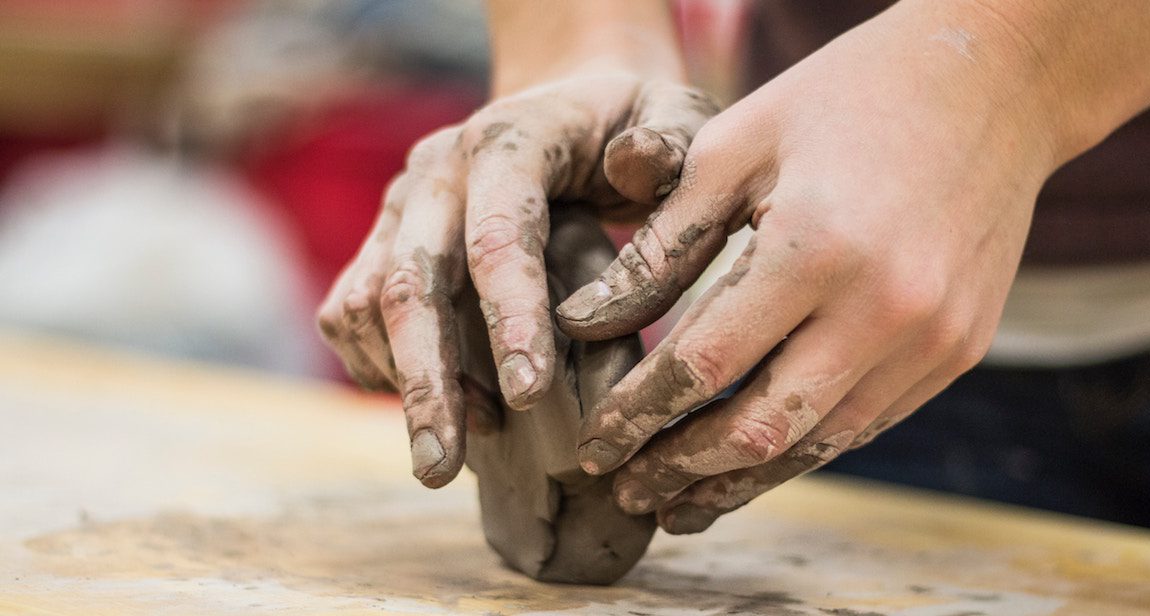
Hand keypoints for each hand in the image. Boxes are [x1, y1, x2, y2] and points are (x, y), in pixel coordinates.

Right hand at [317, 70, 717, 487]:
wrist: (568, 104)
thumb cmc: (633, 123)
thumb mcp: (675, 113)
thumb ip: (669, 140)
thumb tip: (633, 167)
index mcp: (509, 141)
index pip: (498, 236)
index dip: (509, 319)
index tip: (530, 399)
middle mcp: (436, 173)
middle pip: (409, 282)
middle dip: (427, 382)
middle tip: (440, 469)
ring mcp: (400, 207)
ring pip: (366, 304)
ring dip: (404, 383)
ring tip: (456, 449)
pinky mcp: (382, 240)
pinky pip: (351, 312)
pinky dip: (380, 369)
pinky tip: (440, 406)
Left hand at [557, 5, 1059, 531]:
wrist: (994, 82)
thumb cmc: (845, 100)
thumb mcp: (735, 147)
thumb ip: (660, 245)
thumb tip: (584, 325)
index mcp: (816, 247)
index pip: (702, 364)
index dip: (637, 415)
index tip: (592, 444)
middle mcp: (885, 309)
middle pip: (759, 428)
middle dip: (681, 470)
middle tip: (627, 491)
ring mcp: (933, 340)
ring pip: (817, 444)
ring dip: (741, 481)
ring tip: (680, 504)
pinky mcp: (959, 352)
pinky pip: (866, 423)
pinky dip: (802, 447)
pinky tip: (756, 460)